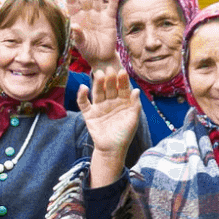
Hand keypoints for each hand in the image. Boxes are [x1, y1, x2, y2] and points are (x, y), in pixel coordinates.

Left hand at [64, 0, 118, 68]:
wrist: (101, 57)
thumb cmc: (87, 49)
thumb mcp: (80, 43)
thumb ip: (77, 34)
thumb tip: (74, 26)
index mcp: (76, 18)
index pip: (72, 3)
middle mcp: (87, 14)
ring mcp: (98, 15)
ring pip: (96, 0)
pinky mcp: (109, 19)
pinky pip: (111, 7)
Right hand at [79, 66, 140, 181]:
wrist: (112, 149)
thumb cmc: (125, 134)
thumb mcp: (133, 119)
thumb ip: (135, 105)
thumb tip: (136, 90)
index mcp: (123, 102)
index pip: (123, 88)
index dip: (122, 80)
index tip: (122, 72)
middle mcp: (111, 102)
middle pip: (109, 87)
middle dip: (110, 79)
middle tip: (109, 69)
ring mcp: (99, 107)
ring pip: (98, 92)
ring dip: (97, 84)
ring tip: (98, 75)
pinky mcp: (89, 114)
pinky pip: (84, 103)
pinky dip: (82, 96)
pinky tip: (83, 88)